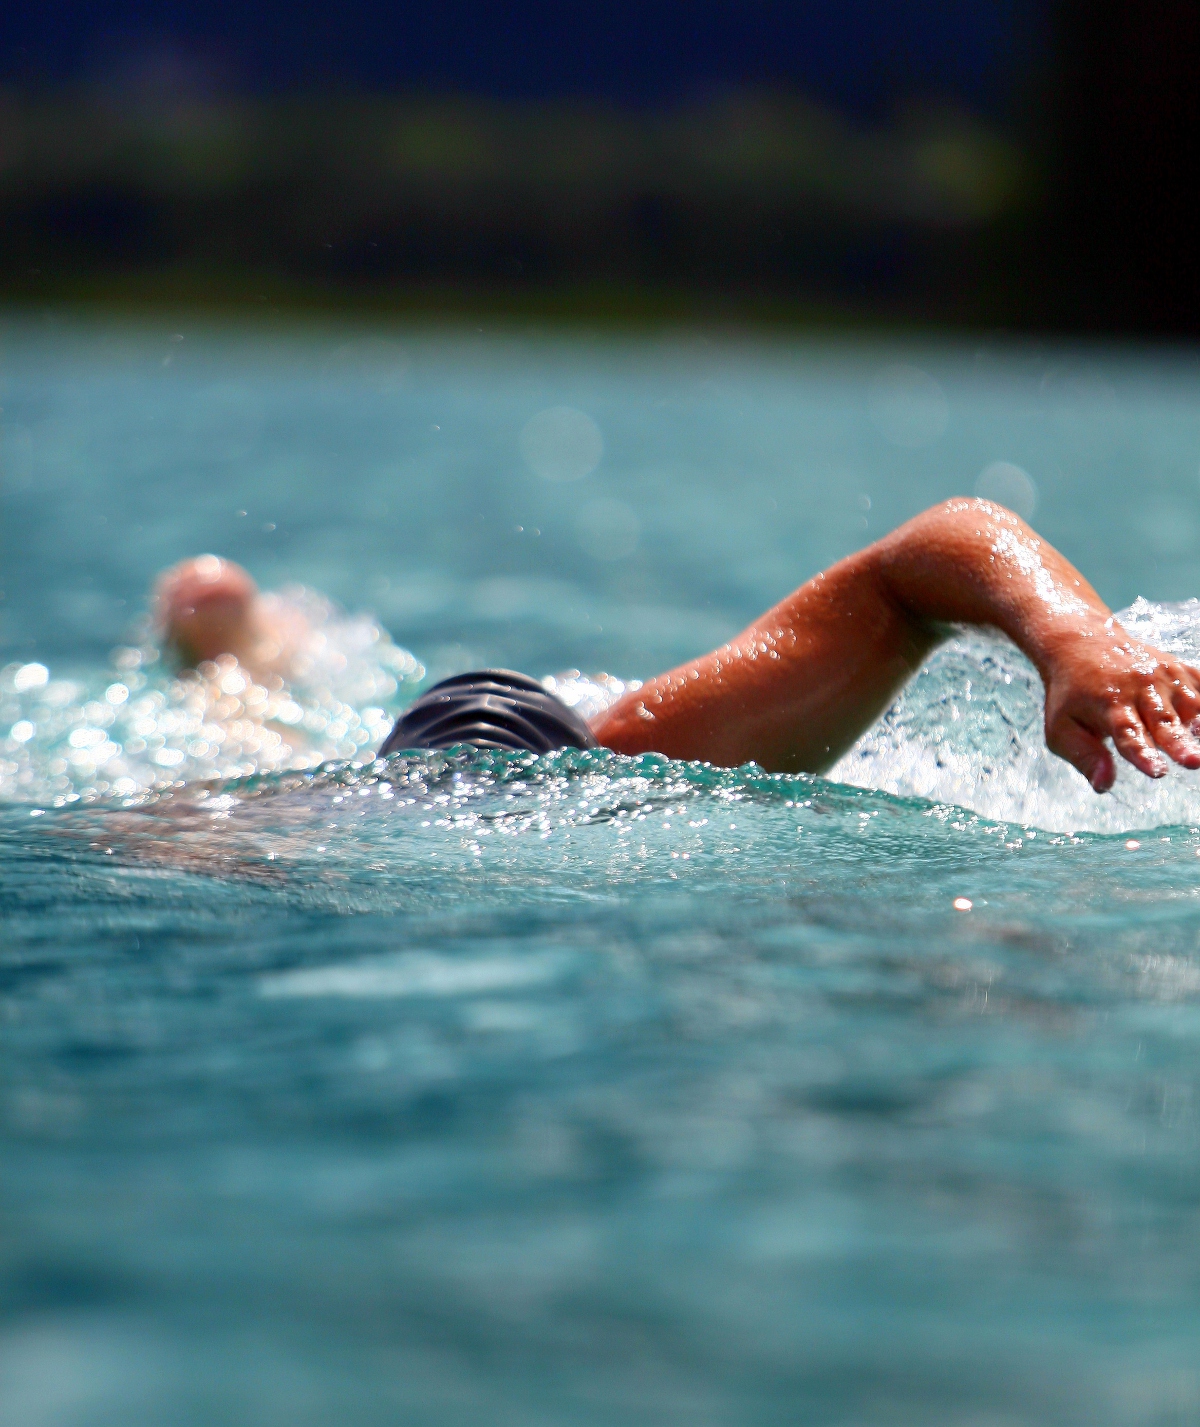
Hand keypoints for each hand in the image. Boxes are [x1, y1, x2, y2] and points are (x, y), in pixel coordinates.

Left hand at [1042, 624, 1199, 790]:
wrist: (1082, 644)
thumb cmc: (1071, 696)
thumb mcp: (1062, 728)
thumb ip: (1084, 756)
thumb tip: (1103, 786)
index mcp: (1109, 704)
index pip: (1128, 734)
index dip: (1142, 754)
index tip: (1156, 771)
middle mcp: (1139, 687)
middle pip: (1164, 722)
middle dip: (1180, 743)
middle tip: (1194, 762)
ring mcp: (1163, 676)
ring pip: (1190, 705)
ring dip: (1197, 726)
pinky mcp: (1180, 670)